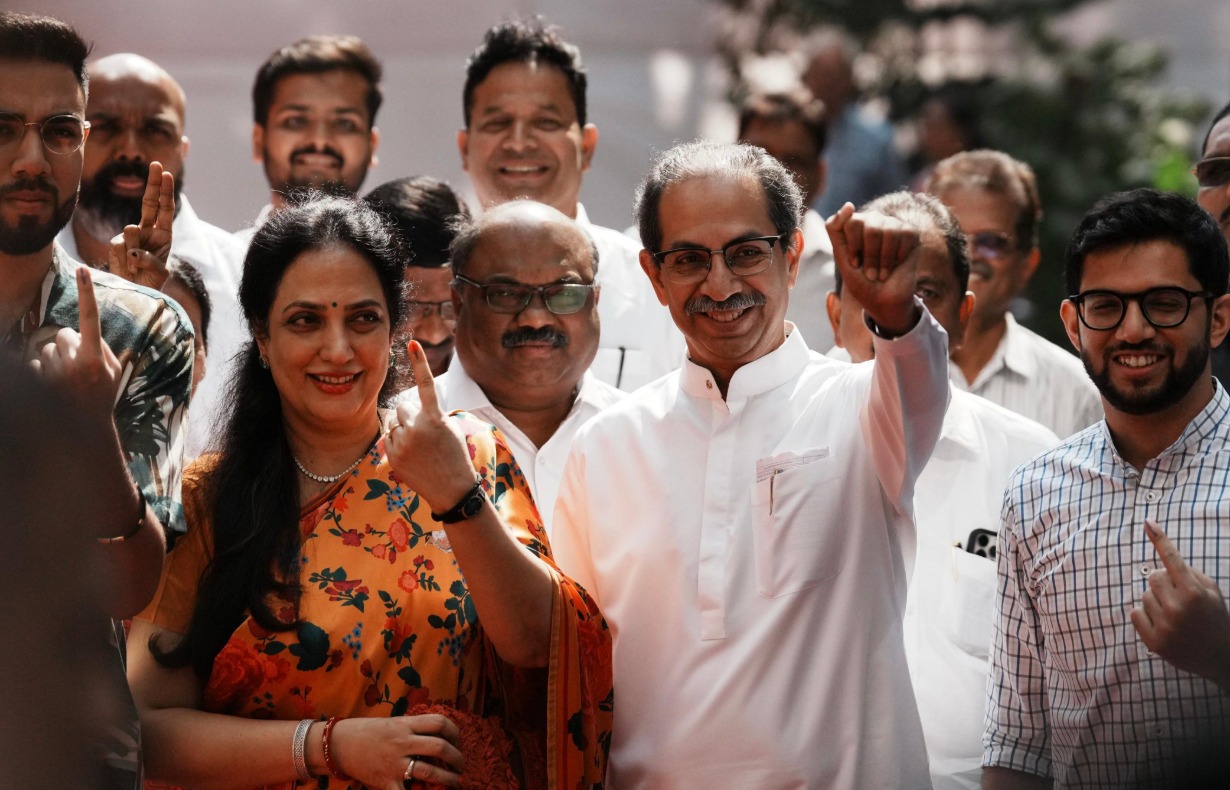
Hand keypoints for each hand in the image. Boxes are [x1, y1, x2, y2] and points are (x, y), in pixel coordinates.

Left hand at [30, 266, 123, 425]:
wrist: (85, 429)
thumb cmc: (102, 396)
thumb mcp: (112, 372)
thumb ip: (100, 348)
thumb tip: (81, 333)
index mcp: (96, 357)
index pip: (90, 318)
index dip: (86, 293)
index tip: (82, 270)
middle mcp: (74, 362)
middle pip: (63, 334)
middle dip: (69, 344)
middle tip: (78, 365)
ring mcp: (55, 372)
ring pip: (46, 348)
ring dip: (54, 359)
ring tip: (66, 379)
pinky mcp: (39, 381)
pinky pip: (33, 362)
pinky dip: (40, 371)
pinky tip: (52, 385)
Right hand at [106, 161, 173, 289]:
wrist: (133, 292)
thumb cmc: (150, 280)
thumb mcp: (159, 272)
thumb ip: (150, 260)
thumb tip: (134, 248)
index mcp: (163, 235)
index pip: (165, 209)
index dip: (165, 192)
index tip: (167, 174)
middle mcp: (147, 231)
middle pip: (149, 203)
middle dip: (153, 183)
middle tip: (156, 165)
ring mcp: (129, 236)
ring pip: (130, 232)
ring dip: (135, 251)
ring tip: (137, 267)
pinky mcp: (116, 244)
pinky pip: (118, 246)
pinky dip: (125, 260)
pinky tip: (128, 268)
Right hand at [332, 714, 462, 789]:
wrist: (337, 745)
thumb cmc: (366, 732)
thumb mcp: (393, 722)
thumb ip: (413, 728)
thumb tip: (439, 733)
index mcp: (405, 724)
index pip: (439, 722)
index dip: (454, 732)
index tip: (457, 741)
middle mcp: (402, 742)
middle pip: (440, 747)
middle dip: (457, 758)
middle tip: (460, 765)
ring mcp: (394, 763)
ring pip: (430, 771)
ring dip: (448, 779)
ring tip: (455, 782)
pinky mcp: (386, 782)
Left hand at [385, 340, 479, 513]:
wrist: (452, 489)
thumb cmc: (454, 456)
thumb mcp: (449, 428)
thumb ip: (429, 414)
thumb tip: (402, 411)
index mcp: (436, 418)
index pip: (426, 384)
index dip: (419, 362)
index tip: (412, 343)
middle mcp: (418, 428)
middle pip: (403, 407)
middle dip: (411, 416)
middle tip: (425, 434)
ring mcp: (403, 442)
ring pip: (394, 422)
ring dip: (403, 428)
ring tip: (419, 447)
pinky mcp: (393, 455)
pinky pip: (388, 437)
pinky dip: (397, 441)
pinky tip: (411, 455)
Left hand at [826, 202, 922, 335]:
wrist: (884, 301)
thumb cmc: (862, 281)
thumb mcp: (842, 258)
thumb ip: (836, 230)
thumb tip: (849, 204)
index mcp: (855, 225)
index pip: (850, 221)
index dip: (853, 246)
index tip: (855, 264)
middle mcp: (874, 221)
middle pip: (867, 223)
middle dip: (869, 254)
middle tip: (870, 273)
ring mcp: (893, 225)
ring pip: (886, 229)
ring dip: (883, 258)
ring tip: (882, 273)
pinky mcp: (911, 233)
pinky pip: (904, 234)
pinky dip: (899, 255)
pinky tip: (898, 264)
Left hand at [1131, 520, 1229, 689]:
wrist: (1220, 657)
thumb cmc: (1213, 618)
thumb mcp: (1212, 593)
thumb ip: (1190, 574)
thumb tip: (1162, 561)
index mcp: (1194, 593)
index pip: (1172, 560)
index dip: (1159, 539)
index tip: (1147, 521)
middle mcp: (1178, 608)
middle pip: (1152, 576)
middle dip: (1163, 582)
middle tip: (1178, 597)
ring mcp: (1165, 626)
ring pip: (1144, 595)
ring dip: (1156, 601)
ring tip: (1174, 615)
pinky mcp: (1153, 642)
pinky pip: (1135, 612)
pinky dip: (1145, 615)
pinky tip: (1163, 625)